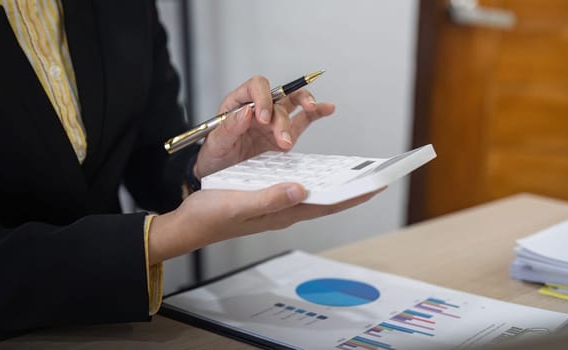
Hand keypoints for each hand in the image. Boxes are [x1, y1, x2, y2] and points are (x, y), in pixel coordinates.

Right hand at [147, 183, 382, 264]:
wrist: (190, 223)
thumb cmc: (211, 215)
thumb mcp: (240, 204)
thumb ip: (270, 198)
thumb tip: (302, 189)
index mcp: (282, 212)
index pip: (326, 204)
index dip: (353, 196)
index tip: (377, 186)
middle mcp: (284, 209)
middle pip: (326, 200)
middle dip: (351, 190)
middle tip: (374, 177)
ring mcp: (276, 204)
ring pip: (314, 194)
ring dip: (334, 184)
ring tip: (355, 173)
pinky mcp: (266, 196)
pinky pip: (297, 188)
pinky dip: (313, 179)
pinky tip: (316, 170)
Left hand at [194, 75, 335, 178]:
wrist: (218, 174)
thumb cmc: (213, 156)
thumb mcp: (215, 143)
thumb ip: (229, 127)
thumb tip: (246, 111)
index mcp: (238, 103)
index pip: (256, 87)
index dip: (263, 98)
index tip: (262, 117)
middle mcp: (258, 108)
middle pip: (278, 99)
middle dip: (281, 119)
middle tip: (281, 138)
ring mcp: (273, 120)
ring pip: (293, 103)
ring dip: (305, 105)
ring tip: (312, 109)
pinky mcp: (284, 134)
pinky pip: (303, 119)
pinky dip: (317, 113)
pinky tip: (327, 109)